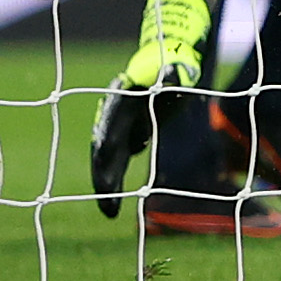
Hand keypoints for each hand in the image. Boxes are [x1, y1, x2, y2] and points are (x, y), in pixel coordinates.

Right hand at [87, 0, 216, 216]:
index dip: (106, 143)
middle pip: (104, 148)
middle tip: (106, 205)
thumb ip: (172, 76)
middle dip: (104, 176)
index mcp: (122, 98)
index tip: (104, 161)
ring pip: (107, 159)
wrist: (164, 67)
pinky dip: (114, 181)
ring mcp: (117, 127)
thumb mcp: (176, 70)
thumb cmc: (173, 68)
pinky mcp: (125, 138)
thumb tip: (172, 72)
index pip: (109, 123)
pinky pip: (116, 163)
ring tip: (108, 212)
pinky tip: (112, 207)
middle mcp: (114, 115)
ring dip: (106, 184)